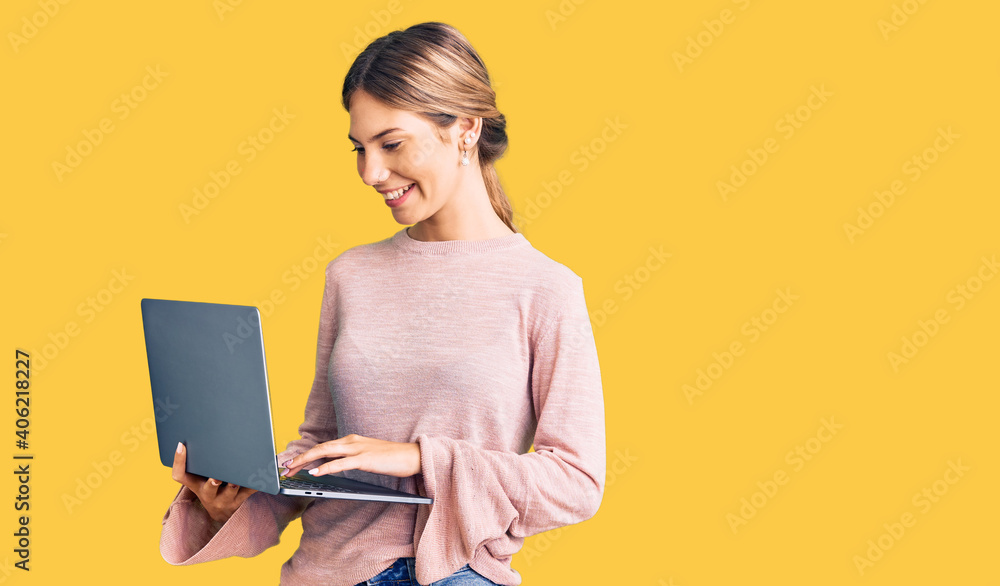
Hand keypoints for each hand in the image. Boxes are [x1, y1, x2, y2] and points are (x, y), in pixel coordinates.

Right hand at [171, 442, 256, 523]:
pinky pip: (249, 491)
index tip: (181, 445)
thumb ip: (198, 462)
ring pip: (230, 491)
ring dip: (235, 483)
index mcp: (196, 485)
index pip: (180, 476)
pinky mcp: (240, 500)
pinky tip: (263, 476)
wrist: (221, 514)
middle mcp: (208, 494)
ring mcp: (225, 499)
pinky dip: (256, 483)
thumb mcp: (199, 480)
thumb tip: (193, 439)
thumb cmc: (210, 489)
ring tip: (239, 477)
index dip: (178, 462)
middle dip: (212, 483)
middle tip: (216, 477)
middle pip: (208, 489)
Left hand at [281, 434, 420, 478]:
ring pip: (326, 452)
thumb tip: (335, 466)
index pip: (323, 447)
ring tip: (293, 469)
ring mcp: (358, 449)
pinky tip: (316, 473)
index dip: (306, 455)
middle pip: (320, 448)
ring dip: (307, 460)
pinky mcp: (365, 459)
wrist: (412, 455)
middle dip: (300, 458)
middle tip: (285, 468)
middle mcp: (352, 441)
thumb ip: (351, 459)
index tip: (293, 464)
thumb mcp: (366, 457)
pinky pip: (341, 463)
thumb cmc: (391, 458)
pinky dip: (326, 467)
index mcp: (352, 441)